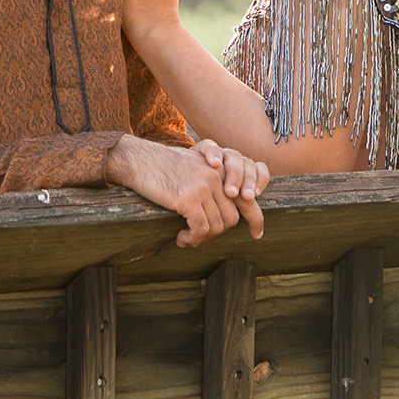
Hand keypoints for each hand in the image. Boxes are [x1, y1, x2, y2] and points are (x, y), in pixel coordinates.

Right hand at [106, 134, 265, 245]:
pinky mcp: (188, 197)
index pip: (248, 199)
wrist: (141, 160)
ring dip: (202, 238)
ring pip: (216, 227)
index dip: (256, 220)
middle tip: (198, 236)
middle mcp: (217, 176)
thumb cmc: (166, 168)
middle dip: (216, 232)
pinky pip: (200, 229)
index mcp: (223, 170)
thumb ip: (215, 186)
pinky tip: (181, 237)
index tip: (257, 235)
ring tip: (187, 238)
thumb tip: (224, 220)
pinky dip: (192, 238)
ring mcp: (203, 186)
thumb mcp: (197, 169)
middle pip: (231, 219)